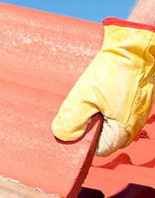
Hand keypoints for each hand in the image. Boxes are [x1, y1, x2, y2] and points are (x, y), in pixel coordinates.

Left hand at [52, 18, 154, 156]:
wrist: (133, 47)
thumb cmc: (113, 71)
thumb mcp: (85, 95)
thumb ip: (72, 119)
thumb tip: (63, 136)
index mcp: (123, 131)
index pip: (98, 150)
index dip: (82, 142)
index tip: (71, 128)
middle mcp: (132, 126)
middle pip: (102, 137)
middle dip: (87, 128)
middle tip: (74, 111)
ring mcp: (134, 114)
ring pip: (107, 123)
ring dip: (94, 115)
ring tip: (85, 100)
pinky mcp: (133, 102)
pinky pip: (114, 112)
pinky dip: (102, 106)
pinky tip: (94, 94)